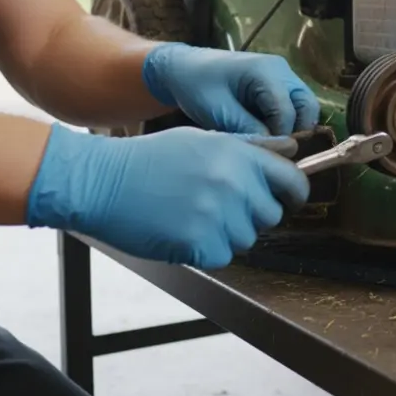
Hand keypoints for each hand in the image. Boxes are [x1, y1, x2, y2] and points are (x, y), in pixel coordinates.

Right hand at [26, 124, 309, 268]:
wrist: (101, 182)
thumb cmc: (150, 158)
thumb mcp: (203, 139)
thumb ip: (251, 147)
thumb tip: (290, 150)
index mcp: (239, 155)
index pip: (294, 181)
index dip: (294, 194)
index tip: (287, 200)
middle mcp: (234, 184)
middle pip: (271, 215)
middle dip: (252, 215)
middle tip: (220, 208)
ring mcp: (217, 215)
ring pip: (246, 238)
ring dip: (227, 234)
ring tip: (193, 216)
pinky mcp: (199, 244)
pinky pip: (222, 256)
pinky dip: (205, 250)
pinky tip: (181, 231)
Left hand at [141, 43, 320, 135]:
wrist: (182, 68)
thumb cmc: (196, 86)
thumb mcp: (218, 111)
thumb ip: (248, 129)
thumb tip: (276, 149)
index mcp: (266, 71)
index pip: (287, 112)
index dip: (280, 136)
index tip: (263, 153)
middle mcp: (282, 70)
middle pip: (308, 106)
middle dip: (296, 131)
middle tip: (273, 149)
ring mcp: (282, 75)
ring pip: (305, 106)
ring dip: (293, 126)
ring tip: (270, 141)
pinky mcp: (278, 83)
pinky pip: (294, 105)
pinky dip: (286, 121)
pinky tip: (265, 131)